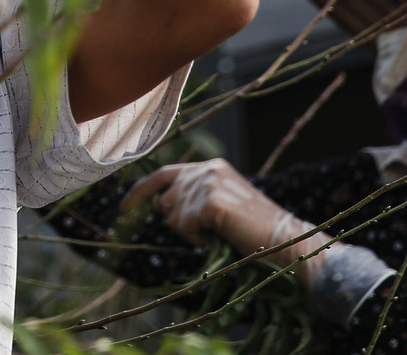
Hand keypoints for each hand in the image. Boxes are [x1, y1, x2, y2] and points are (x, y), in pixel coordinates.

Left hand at [124, 159, 306, 261]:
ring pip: (172, 215)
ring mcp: (208, 182)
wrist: (282, 240)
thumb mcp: (219, 206)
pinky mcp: (210, 201)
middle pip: (164, 199)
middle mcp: (207, 169)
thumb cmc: (252, 230)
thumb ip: (192, 198)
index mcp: (211, 167)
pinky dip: (197, 238)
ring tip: (218, 233)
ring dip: (191, 232)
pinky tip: (219, 236)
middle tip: (208, 232)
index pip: (164, 174)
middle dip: (178, 222)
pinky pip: (183, 225)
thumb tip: (158, 203)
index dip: (141, 191)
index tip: (124, 206)